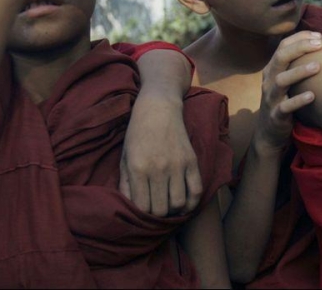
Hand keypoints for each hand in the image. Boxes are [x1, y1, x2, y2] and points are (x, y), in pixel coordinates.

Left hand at [119, 95, 201, 216]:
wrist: (159, 107)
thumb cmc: (137, 132)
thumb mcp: (125, 156)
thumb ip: (125, 183)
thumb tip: (130, 206)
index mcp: (138, 168)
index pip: (142, 207)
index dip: (142, 213)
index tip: (142, 208)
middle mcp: (158, 169)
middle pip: (161, 209)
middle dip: (157, 213)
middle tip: (155, 207)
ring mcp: (177, 165)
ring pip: (178, 204)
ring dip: (173, 209)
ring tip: (168, 204)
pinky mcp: (191, 161)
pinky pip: (196, 191)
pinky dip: (191, 203)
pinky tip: (184, 203)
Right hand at [255, 31, 321, 154]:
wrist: (269, 132)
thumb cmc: (285, 101)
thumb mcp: (287, 81)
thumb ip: (297, 65)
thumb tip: (321, 46)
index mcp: (272, 69)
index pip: (283, 46)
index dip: (300, 38)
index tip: (319, 36)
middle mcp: (269, 80)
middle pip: (280, 57)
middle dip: (300, 48)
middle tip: (320, 44)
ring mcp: (271, 98)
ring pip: (281, 80)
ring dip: (299, 72)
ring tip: (318, 66)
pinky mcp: (275, 115)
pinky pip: (285, 107)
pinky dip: (298, 100)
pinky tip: (313, 96)